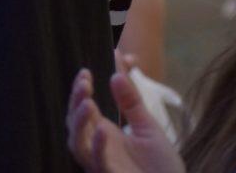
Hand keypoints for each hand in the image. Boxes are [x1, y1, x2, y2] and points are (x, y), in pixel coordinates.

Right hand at [67, 67, 184, 172]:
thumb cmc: (161, 166)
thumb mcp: (148, 128)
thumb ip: (132, 102)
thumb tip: (116, 74)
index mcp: (104, 134)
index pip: (83, 109)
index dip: (80, 91)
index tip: (85, 72)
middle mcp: (98, 148)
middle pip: (74, 124)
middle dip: (75, 101)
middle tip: (84, 82)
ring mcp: (103, 163)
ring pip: (78, 145)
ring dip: (79, 123)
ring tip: (88, 102)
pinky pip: (99, 163)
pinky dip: (97, 146)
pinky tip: (102, 129)